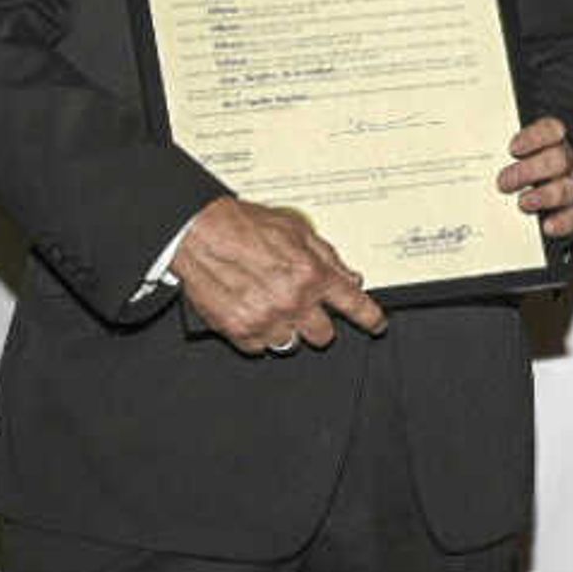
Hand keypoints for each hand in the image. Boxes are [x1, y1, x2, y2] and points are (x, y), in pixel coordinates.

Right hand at [172, 195, 386, 353]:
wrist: (197, 232)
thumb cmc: (242, 225)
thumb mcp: (296, 229)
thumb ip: (327, 257)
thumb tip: (349, 278)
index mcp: (310, 274)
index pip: (353, 306)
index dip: (369, 318)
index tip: (375, 325)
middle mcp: (291, 300)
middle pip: (324, 335)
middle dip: (318, 323)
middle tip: (303, 306)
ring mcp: (265, 319)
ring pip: (292, 344)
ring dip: (287, 328)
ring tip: (271, 305)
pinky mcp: (240, 331)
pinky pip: (260, 346)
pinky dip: (258, 333)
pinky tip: (251, 310)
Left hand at [498, 115, 572, 239]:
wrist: (528, 189)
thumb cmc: (512, 165)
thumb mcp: (501, 150)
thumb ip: (490, 147)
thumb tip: (461, 144)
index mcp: (553, 139)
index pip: (551, 130)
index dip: (535, 138)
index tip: (513, 149)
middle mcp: (567, 160)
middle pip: (559, 159)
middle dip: (530, 171)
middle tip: (504, 182)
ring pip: (568, 188)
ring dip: (544, 196)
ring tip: (522, 203)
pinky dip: (563, 222)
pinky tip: (547, 226)